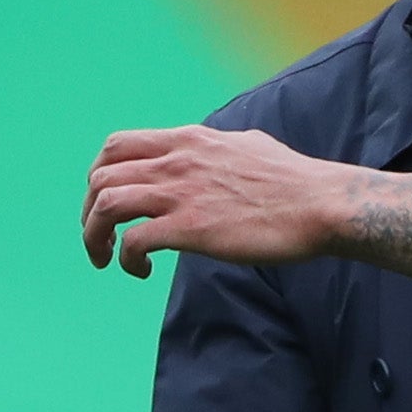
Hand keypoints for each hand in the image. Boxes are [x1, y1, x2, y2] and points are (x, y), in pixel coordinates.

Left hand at [81, 125, 344, 276]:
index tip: (108, 202)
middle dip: (89, 210)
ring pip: (105, 205)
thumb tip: (219, 148)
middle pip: (100, 176)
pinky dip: (126, 259)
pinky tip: (141, 271)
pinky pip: (133, 242)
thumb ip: (221, 147)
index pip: (117, 145)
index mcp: (189, 140)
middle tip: (101, 237)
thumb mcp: (250, 145)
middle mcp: (177, 161)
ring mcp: (181, 193)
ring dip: (94, 236)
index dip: (100, 175)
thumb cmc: (296, 181)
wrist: (321, 205)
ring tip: (106, 258)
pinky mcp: (190, 228)